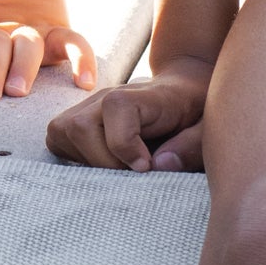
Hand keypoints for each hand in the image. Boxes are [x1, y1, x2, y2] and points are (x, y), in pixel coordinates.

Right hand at [44, 55, 210, 170]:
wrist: (181, 91)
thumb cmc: (196, 113)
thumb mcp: (209, 127)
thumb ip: (191, 146)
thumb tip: (160, 165)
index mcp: (144, 95)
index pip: (116, 108)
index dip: (124, 144)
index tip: (145, 167)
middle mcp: (107, 96)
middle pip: (79, 126)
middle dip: (103, 162)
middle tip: (132, 173)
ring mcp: (87, 106)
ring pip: (61, 132)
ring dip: (86, 161)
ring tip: (117, 169)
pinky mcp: (75, 120)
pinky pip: (57, 138)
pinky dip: (73, 158)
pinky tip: (101, 165)